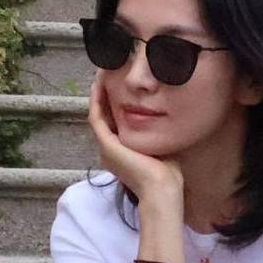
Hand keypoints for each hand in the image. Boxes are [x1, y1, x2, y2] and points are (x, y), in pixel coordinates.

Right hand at [88, 74, 184, 205]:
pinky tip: (100, 83)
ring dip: (98, 93)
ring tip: (102, 73)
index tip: (120, 85)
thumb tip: (166, 119)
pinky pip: (96, 116)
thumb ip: (156, 134)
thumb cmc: (166, 175)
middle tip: (107, 72)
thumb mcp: (159, 147)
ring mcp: (105, 147)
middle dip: (104, 94)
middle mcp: (109, 150)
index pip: (113, 123)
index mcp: (120, 153)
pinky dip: (97, 99)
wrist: (161, 189)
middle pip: (103, 116)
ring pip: (96, 113)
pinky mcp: (106, 144)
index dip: (113, 103)